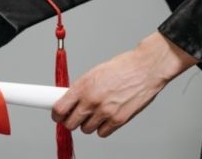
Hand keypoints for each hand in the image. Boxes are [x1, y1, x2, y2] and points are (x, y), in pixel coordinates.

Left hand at [52, 32, 197, 136]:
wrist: (146, 69)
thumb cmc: (123, 68)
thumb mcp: (94, 73)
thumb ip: (81, 88)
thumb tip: (69, 100)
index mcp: (83, 86)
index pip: (59, 109)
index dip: (56, 115)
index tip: (57, 115)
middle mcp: (92, 100)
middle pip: (70, 124)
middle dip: (70, 121)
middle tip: (75, 116)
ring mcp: (105, 112)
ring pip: (86, 130)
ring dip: (88, 124)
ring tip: (95, 113)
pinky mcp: (118, 120)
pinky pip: (102, 133)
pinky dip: (103, 128)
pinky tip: (107, 117)